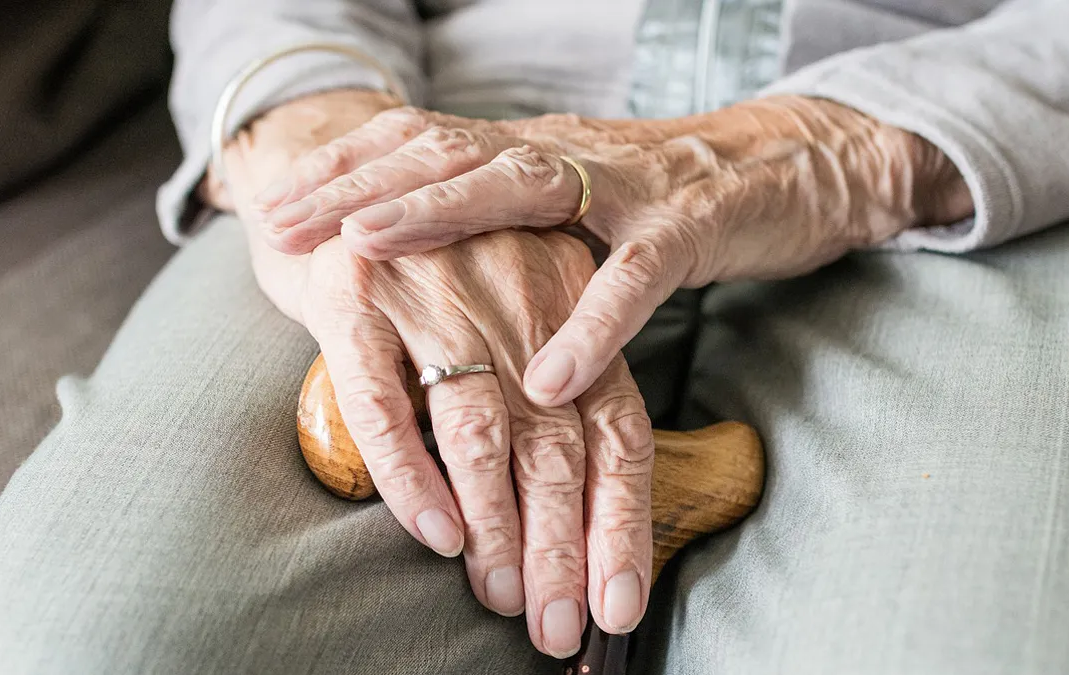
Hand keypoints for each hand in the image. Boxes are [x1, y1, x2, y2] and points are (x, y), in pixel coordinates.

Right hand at [219, 93, 655, 656]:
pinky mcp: (356, 296)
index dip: (621, 523)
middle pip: (558, 444)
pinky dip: (412, 476)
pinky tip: (435, 533)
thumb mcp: (510, 312)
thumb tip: (570, 515)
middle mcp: (514, 297)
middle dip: (563, 548)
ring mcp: (436, 294)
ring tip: (502, 598)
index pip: (617, 429)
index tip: (617, 605)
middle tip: (558, 626)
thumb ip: (545, 394)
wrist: (329, 169)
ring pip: (481, 431)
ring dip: (498, 527)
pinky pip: (386, 403)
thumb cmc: (433, 266)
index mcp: (567, 304)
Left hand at [253, 96, 972, 407]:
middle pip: (447, 150)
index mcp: (534, 150)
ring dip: (439, 214)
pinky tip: (546, 376)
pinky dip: (591, 326)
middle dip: (357, 184)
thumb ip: (508, 220)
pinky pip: (637, 278)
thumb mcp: (574, 201)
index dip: (346, 167)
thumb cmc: (671, 197)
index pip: (423, 142)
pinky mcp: (692, 227)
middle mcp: (568, 154)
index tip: (275, 200)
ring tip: (366, 249)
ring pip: (524, 187)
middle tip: (284, 222)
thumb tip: (426, 250)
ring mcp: (629, 186)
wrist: (794, 163)